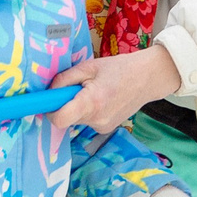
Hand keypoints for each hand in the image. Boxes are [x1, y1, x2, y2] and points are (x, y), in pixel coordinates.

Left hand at [51, 47, 182, 139]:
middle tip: (78, 87)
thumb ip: (65, 79)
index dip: (50, 110)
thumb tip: (48, 92)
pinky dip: (88, 111)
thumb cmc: (119, 68)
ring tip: (94, 91)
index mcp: (91, 102)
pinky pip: (87, 121)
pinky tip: (103, 99)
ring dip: (78, 107)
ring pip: (76, 120)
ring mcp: (102, 127)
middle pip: (67, 118)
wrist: (148, 79)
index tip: (51, 100)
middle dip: (66, 104)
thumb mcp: (89, 66)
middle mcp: (96, 120)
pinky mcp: (106, 129)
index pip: (59, 119)